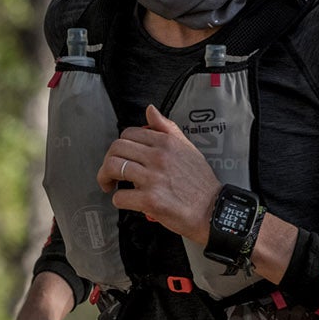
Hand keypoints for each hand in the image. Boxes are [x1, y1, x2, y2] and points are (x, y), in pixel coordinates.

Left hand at [96, 104, 221, 242]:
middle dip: (107, 161)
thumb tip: (150, 110)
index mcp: (166, 143)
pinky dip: (118, 200)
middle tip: (110, 172)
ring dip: (105, 178)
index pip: (128, 134)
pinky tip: (126, 201)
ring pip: (113, 168)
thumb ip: (167, 128)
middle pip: (116, 149)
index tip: (121, 156)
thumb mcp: (187, 147)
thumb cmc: (200, 182)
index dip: (119, 146)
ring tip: (110, 185)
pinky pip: (120, 197)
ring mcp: (153, 178)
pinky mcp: (150, 200)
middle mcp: (158, 157)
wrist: (212, 209)